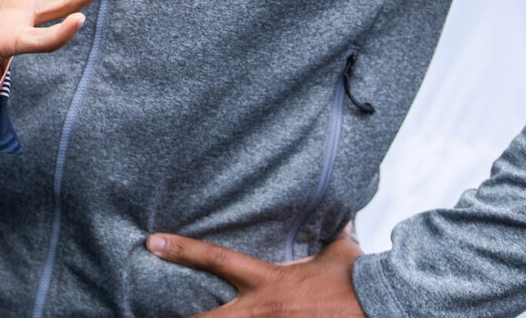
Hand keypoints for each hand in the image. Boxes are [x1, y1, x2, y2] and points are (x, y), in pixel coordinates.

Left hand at [147, 226, 363, 316]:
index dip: (183, 251)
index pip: (218, 260)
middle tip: (141, 312)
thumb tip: (342, 217)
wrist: (384, 307)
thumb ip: (333, 236)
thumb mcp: (342, 253)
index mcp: (269, 281)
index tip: (151, 243)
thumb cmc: (361, 282)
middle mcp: (263, 310)